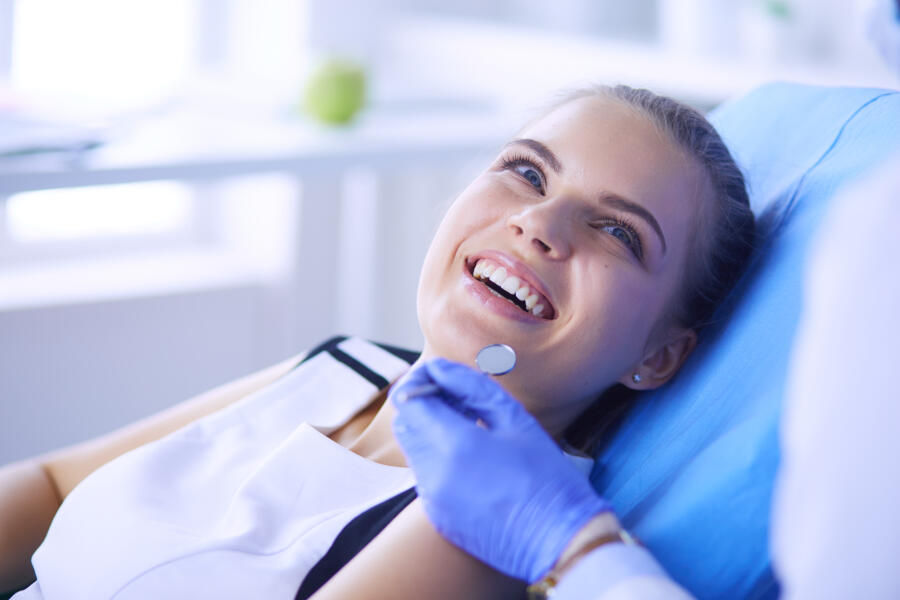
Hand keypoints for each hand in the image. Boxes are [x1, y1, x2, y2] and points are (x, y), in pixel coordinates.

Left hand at [390, 358, 610, 581]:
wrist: (560, 540)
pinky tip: (475, 461)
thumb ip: (471, 388)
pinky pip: (426, 477)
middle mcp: (434, 473)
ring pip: (415, 450)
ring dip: (432, 432)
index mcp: (454, 444)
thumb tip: (440, 368)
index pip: (409, 400)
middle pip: (406, 424)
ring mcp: (433, 499)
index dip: (419, 382)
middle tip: (458, 400)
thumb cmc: (546, 476)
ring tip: (471, 428)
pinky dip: (440, 460)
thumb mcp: (515, 420)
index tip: (440, 377)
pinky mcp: (438, 517)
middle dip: (423, 405)